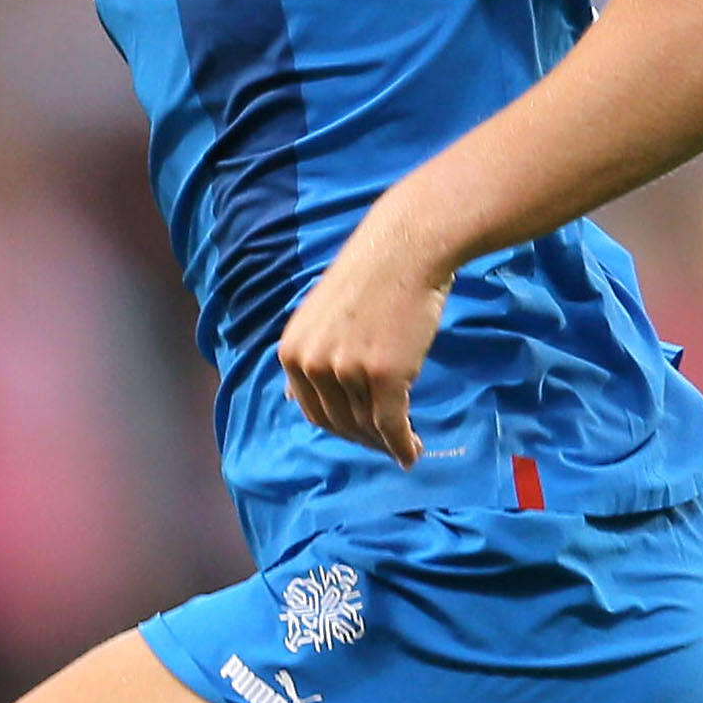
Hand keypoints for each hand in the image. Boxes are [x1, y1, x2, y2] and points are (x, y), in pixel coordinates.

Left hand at [280, 203, 457, 464]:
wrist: (406, 249)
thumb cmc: (370, 278)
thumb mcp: (319, 318)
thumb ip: (307, 358)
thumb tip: (290, 399)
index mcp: (292, 352)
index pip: (311, 410)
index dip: (339, 428)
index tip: (360, 434)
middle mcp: (312, 365)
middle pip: (339, 423)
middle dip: (364, 440)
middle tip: (386, 444)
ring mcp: (346, 371)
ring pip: (366, 425)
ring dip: (386, 443)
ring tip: (405, 446)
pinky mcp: (383, 375)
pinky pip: (391, 425)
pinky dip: (402, 446)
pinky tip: (412, 453)